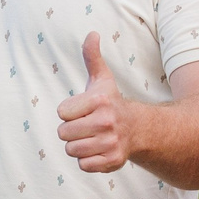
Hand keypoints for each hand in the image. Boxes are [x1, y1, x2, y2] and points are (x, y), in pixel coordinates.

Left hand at [57, 33, 134, 172]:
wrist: (137, 129)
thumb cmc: (110, 102)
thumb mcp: (101, 79)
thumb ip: (92, 56)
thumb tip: (92, 33)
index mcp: (100, 101)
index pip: (61, 113)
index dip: (69, 112)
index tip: (84, 110)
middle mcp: (107, 122)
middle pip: (63, 134)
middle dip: (71, 131)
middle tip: (87, 126)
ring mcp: (111, 143)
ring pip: (71, 150)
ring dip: (78, 146)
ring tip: (92, 137)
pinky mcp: (113, 161)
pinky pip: (83, 165)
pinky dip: (87, 160)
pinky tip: (98, 150)